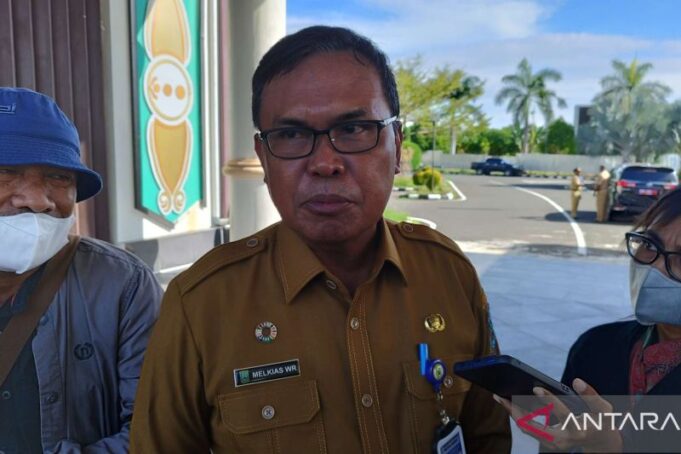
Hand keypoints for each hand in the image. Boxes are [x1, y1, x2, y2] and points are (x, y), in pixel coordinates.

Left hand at [494, 378, 622, 452]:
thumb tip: (576, 381)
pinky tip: (509, 403)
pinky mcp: (547, 442)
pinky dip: (518, 416)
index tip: (536, 388)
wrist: (599, 441)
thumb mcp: (604, 409)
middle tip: (501, 396)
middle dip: (516, 412)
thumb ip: (592, 395)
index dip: (549, 402)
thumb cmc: (601, 422)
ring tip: (500, 397)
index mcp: (579, 430)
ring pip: (528, 429)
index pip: (563, 416)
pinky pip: (529, 429)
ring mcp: (553, 444)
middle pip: (534, 427)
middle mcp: (563, 441)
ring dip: (513, 413)